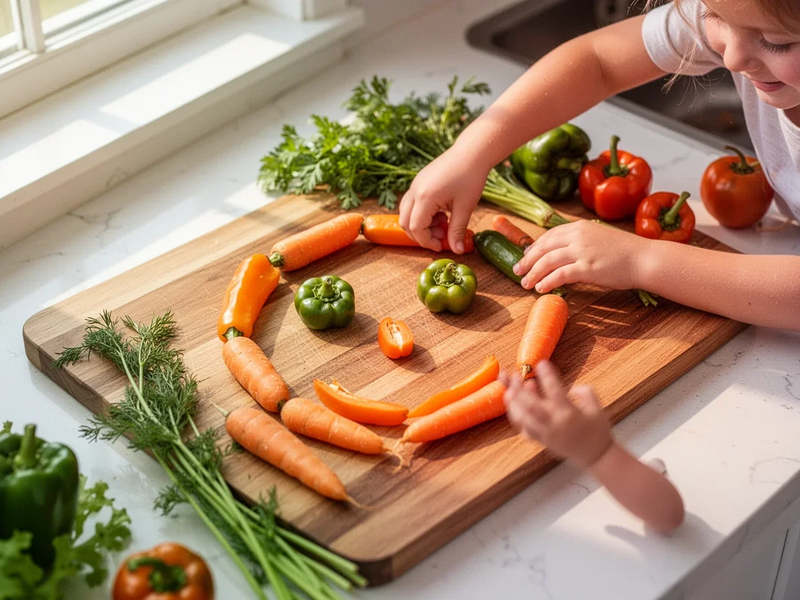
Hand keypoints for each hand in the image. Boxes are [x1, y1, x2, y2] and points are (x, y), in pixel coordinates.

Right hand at [399, 148, 486, 252]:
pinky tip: (441, 212)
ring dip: (421, 224)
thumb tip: (457, 251)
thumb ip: (457, 231)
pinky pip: (412, 203)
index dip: (427, 241)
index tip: (441, 245)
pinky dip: (422, 214)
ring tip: (443, 223)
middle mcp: (415, 191)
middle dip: (421, 235)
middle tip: (441, 236)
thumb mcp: (465, 208)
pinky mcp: (419, 182)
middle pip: (405, 222)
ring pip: (406, 212)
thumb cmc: (471, 177)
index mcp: (425, 197)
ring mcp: (415, 185)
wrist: (472, 152)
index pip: (416, 228)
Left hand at [500, 361, 612, 468]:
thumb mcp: (596, 407)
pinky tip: (512, 404)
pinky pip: (523, 428)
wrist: (596, 456)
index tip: (541, 363)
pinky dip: (516, 416)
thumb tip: (571, 387)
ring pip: (523, 418)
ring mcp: (546, 433)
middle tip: (514, 374)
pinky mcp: (541, 441)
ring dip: (513, 402)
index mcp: (570, 413)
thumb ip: (585, 392)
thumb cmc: (598, 429)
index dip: (547, 376)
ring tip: (508, 388)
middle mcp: (555, 424)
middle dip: (520, 389)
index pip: (555, 391)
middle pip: (531, 405)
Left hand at [512, 220, 650, 292]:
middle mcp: (577, 236)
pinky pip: (559, 275)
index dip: (534, 247)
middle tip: (517, 271)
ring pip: (547, 262)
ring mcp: (582, 251)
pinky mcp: (587, 268)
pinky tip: (541, 289)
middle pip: (543, 248)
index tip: (525, 256)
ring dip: (533, 274)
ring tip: (525, 283)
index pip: (549, 235)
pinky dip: (547, 282)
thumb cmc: (624, 251)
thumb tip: (560, 253)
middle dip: (527, 260)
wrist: (644, 258)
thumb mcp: (597, 238)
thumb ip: (579, 242)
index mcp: (579, 227)